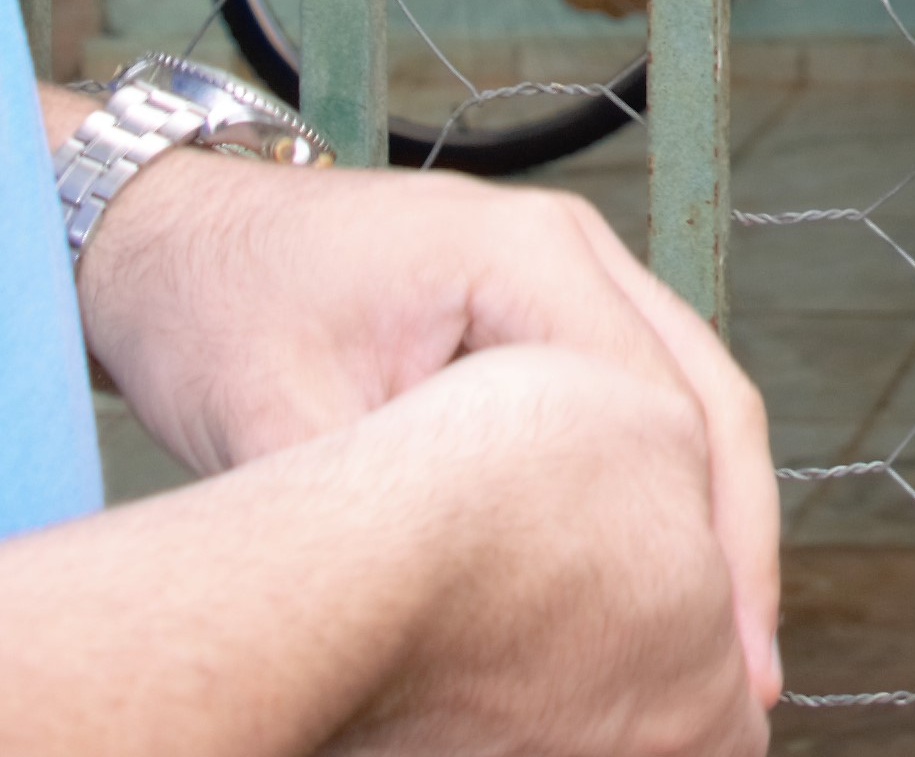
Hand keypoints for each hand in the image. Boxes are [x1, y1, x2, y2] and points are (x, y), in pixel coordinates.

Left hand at [81, 146, 778, 709]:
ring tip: (731, 652)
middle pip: (706, 395)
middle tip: (752, 677)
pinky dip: (658, 490)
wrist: (162, 236)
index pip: (662, 401)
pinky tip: (659, 581)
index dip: (700, 534)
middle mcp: (570, 245)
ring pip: (687, 398)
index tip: (714, 652)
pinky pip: (633, 401)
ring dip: (710, 519)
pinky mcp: (539, 307)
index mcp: (528, 253)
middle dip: (735, 540)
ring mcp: (563, 269)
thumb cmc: (213, 315)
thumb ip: (371, 521)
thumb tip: (437, 641)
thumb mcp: (282, 428)